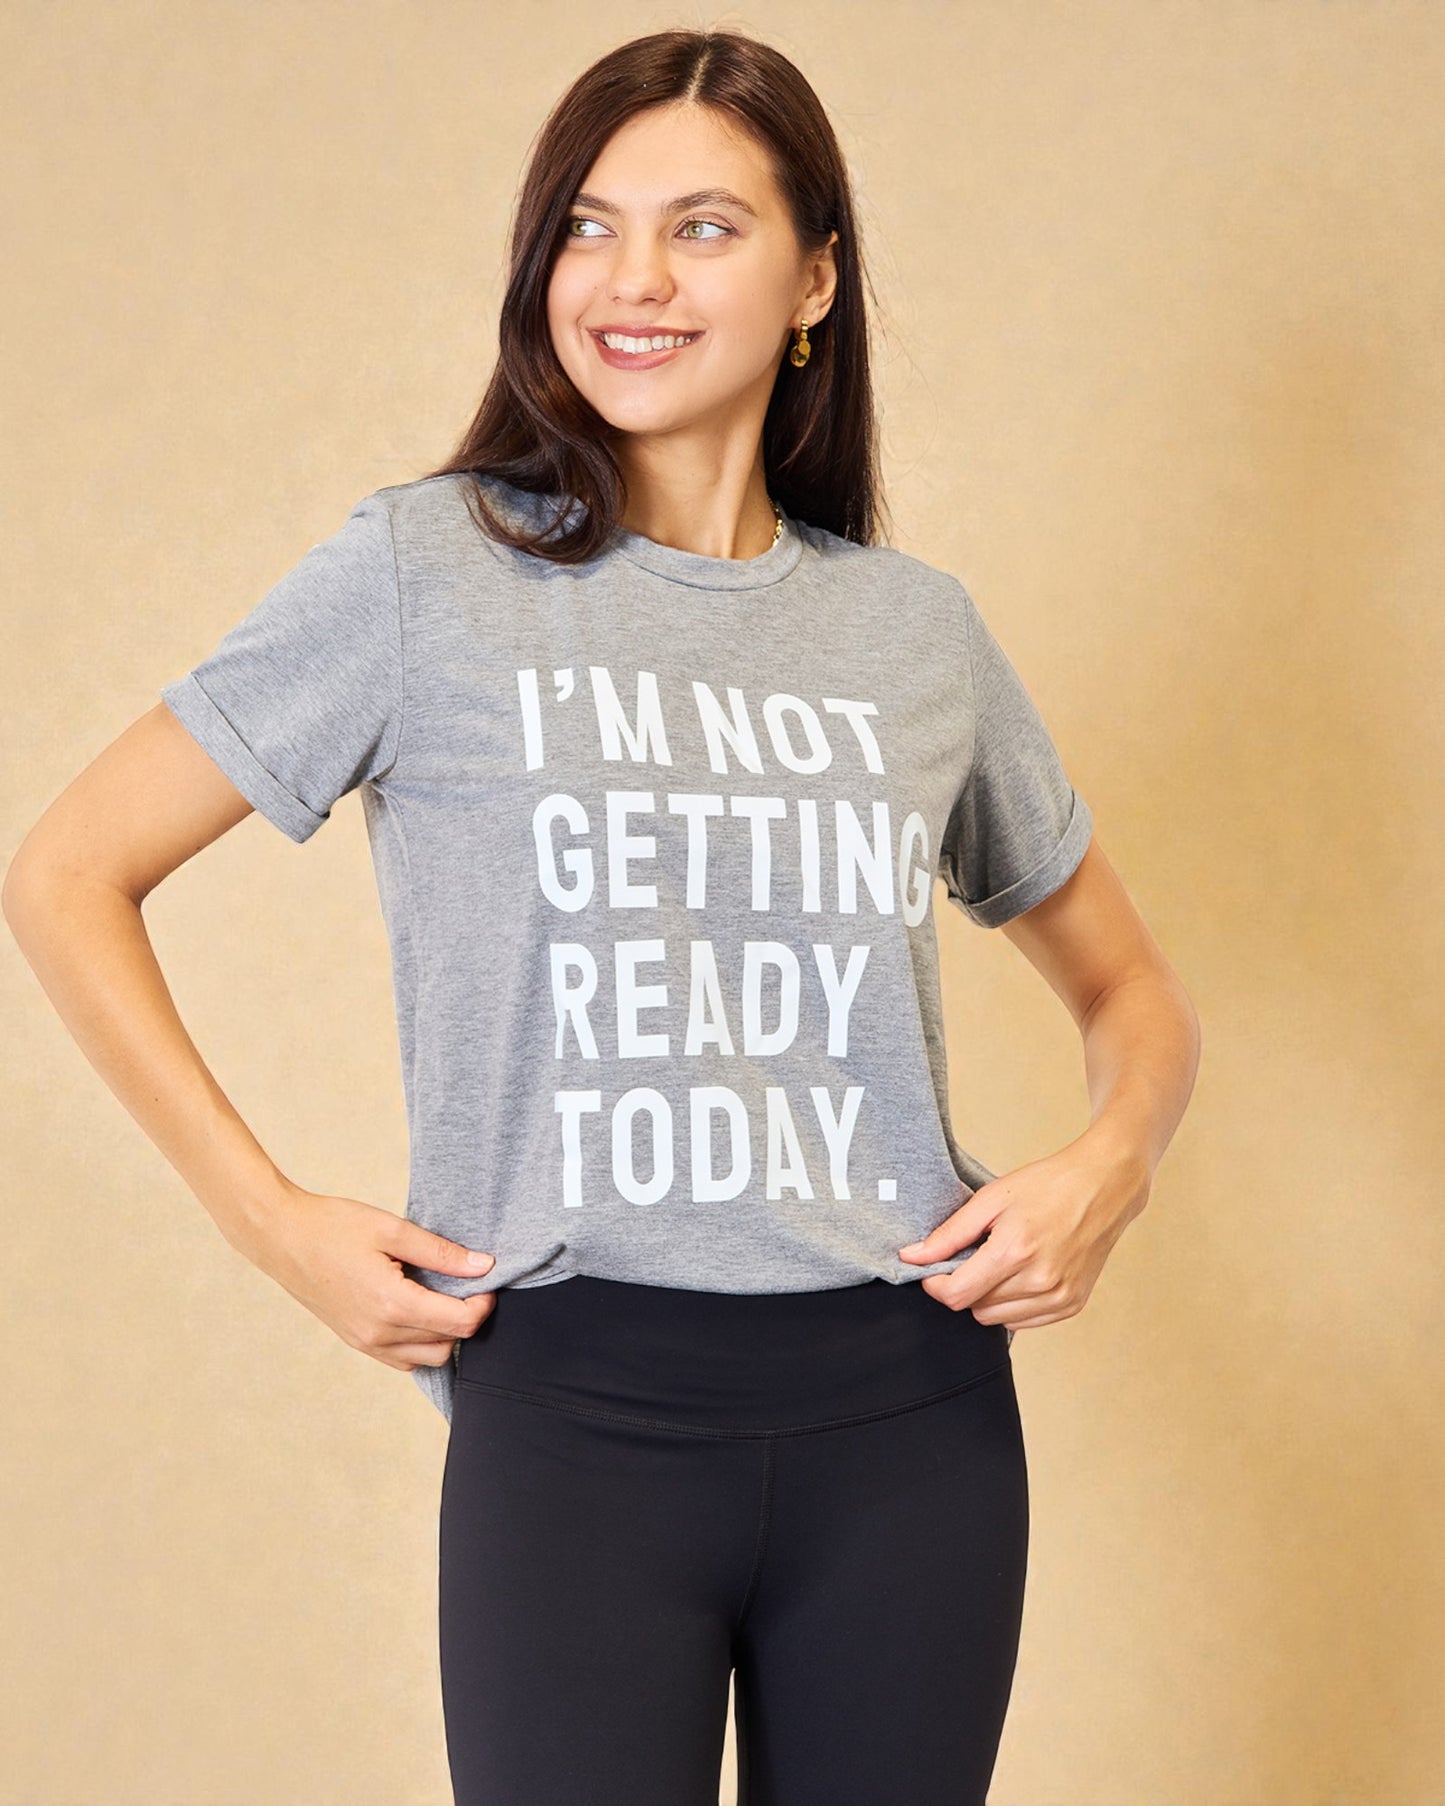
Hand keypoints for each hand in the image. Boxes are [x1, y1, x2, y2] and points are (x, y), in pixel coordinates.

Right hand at [238, 1182, 498, 1372]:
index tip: (487, 1280)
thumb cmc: (333, 1226)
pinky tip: (418, 1309)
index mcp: (391, 1304)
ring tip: (442, 1295)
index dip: (484, 1304)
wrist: (281, 1237)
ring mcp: (364, 1343)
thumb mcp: (392, 1229)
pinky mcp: (355, 1342)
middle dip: (466, 1318)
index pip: (459, 1324)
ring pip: (427, 1357)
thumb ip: (441, 1253)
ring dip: (444, 1333)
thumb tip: (483, 1266)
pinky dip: (420, 1342)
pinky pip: (402, 1358)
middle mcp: (378, 1334)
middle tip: (466, 1284)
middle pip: (448, 1345)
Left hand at [897, 1130, 1151, 1332]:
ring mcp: (1060, 1297)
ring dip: (988, 1297)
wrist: (1105, 1186)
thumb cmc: (1049, 1185)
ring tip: (1002, 1261)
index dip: (936, 1285)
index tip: (933, 1270)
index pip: (957, 1295)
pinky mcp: (1072, 1305)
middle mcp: (1040, 1281)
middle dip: (965, 1285)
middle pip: (975, 1309)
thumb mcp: (992, 1198)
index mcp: (1015, 1251)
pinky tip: (1022, 1273)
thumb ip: (950, 1233)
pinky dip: (1013, 1303)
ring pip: (997, 1319)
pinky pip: (1024, 1321)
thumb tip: (912, 1257)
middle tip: (976, 1255)